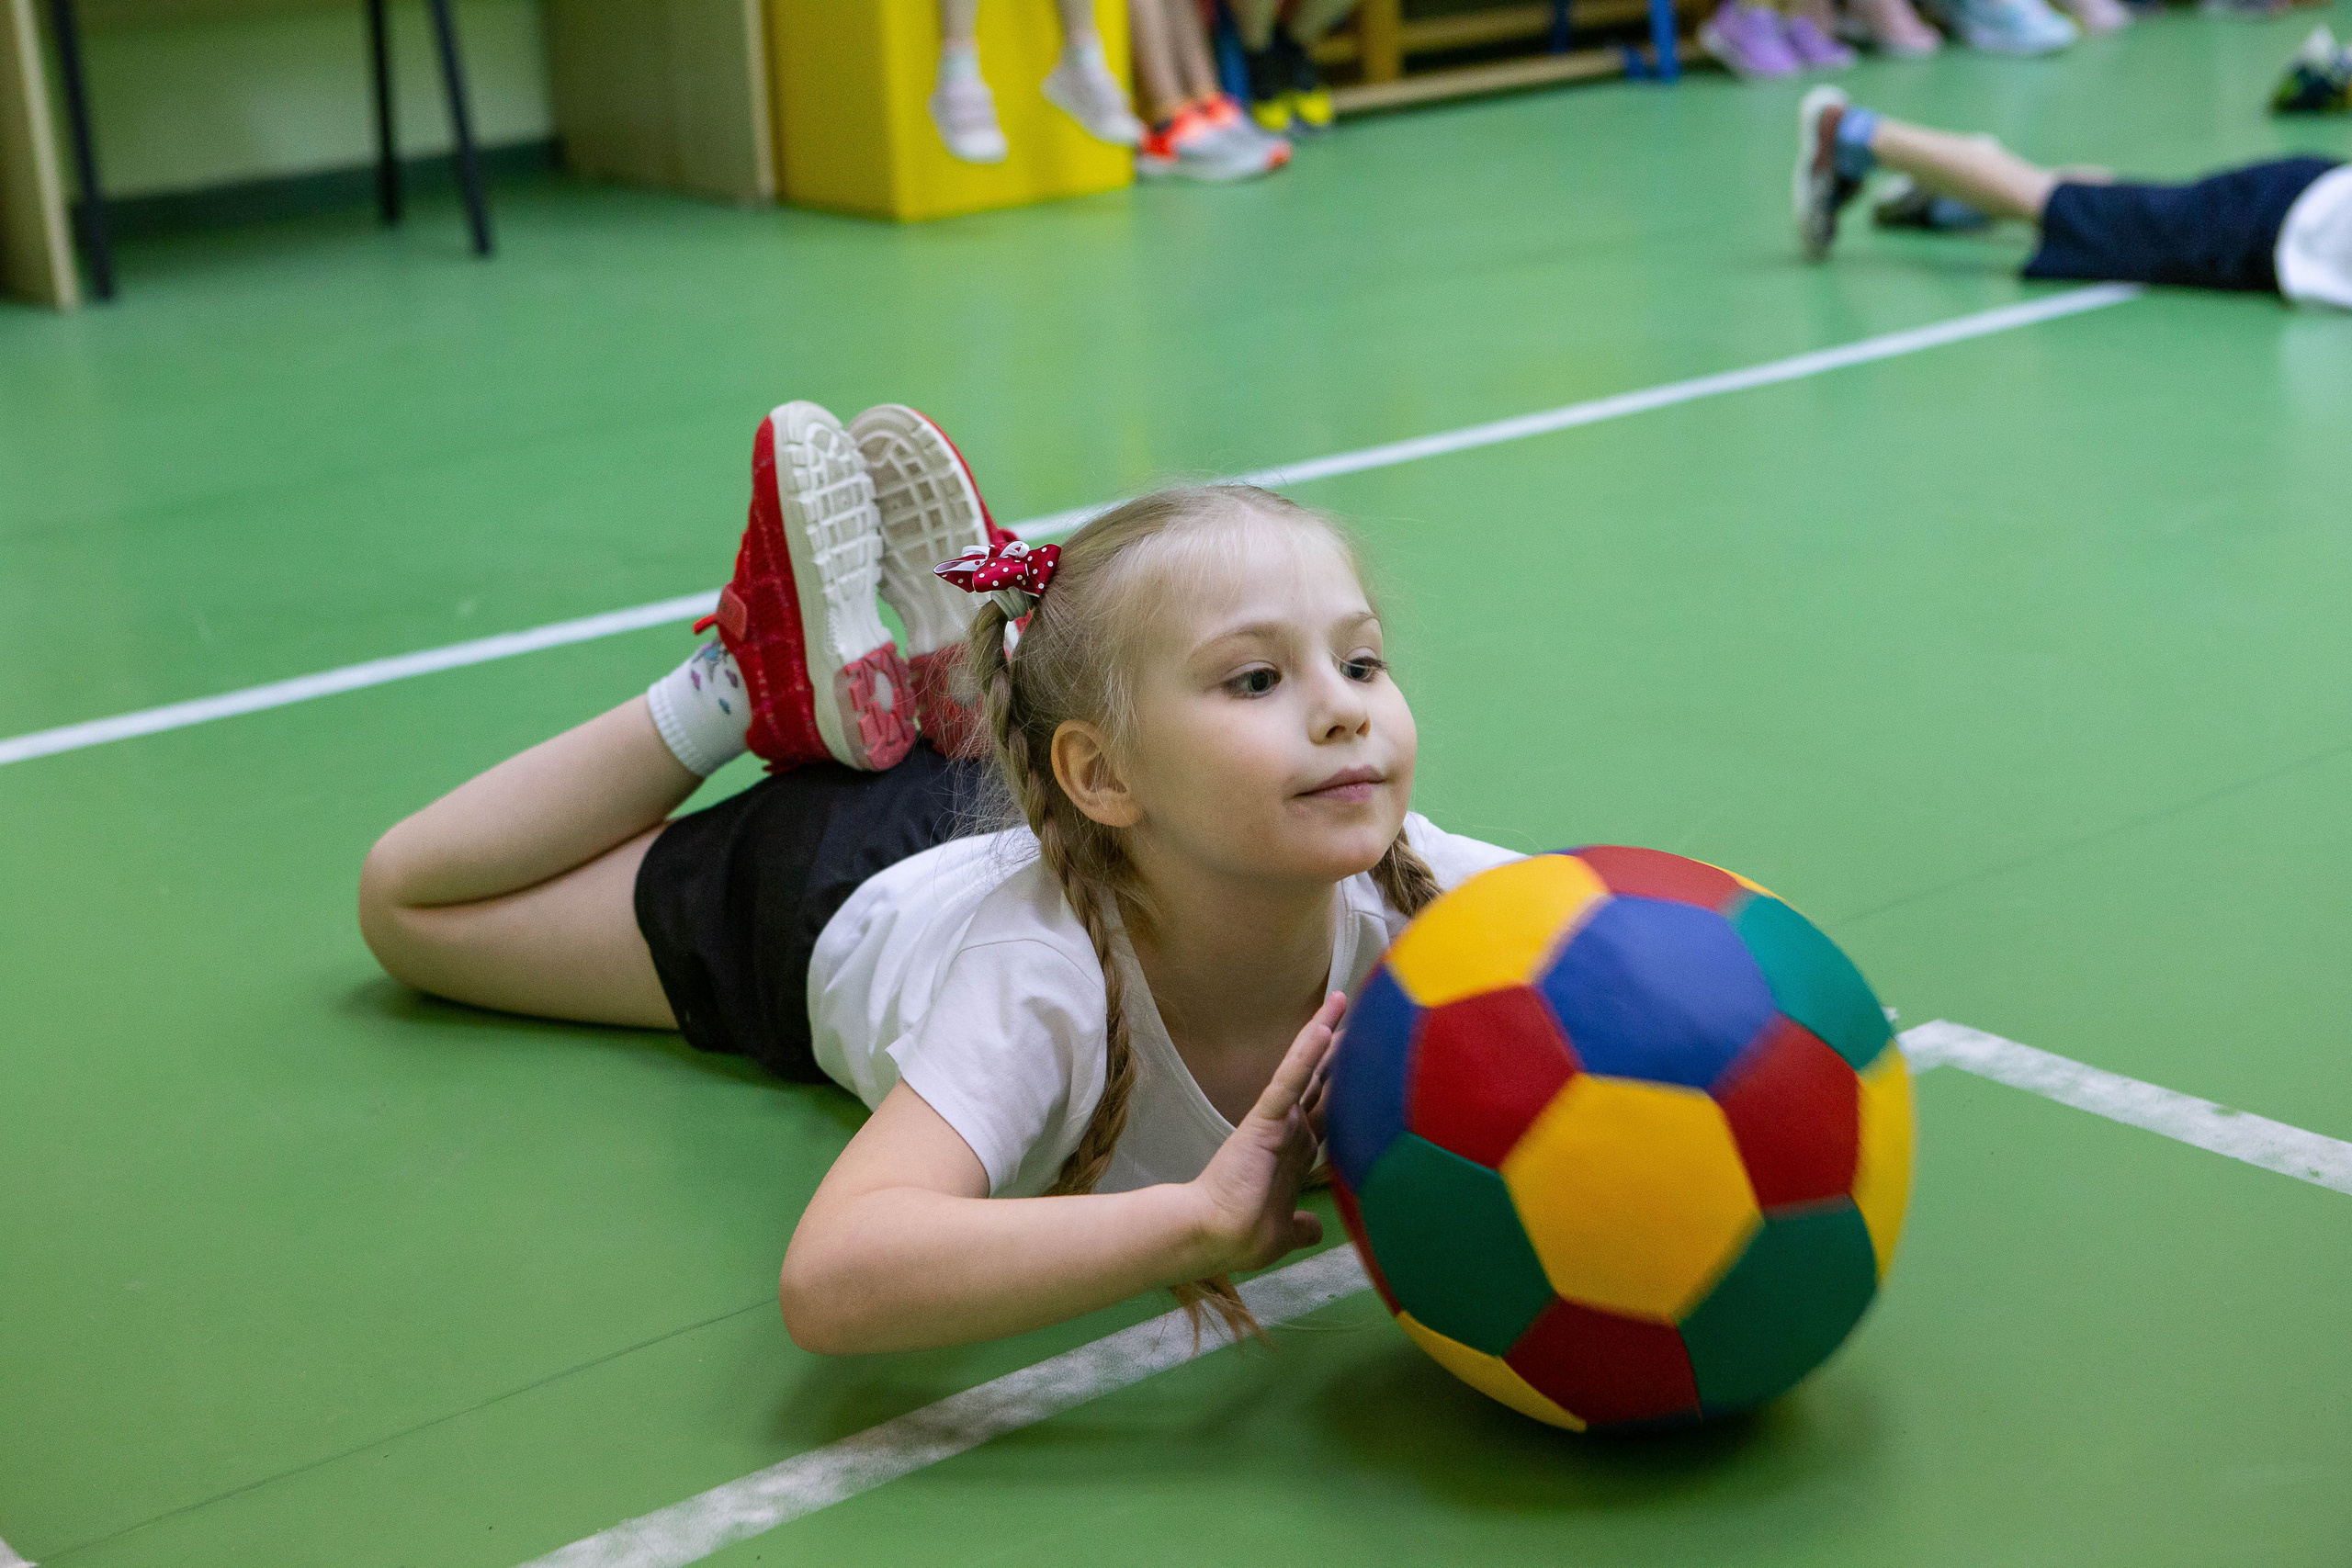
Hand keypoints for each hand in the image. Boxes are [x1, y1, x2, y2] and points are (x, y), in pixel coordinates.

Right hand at [1184, 992, 1346, 1276]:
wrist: (1215, 1236)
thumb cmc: (1245, 1234)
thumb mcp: (1285, 1231)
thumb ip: (1302, 1225)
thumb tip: (1314, 1229)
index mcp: (1298, 1152)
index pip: (1329, 1112)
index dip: (1346, 1088)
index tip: (1368, 1066)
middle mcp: (1291, 1129)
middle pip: (1322, 1080)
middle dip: (1341, 1052)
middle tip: (1363, 1017)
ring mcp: (1278, 1120)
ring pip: (1306, 1069)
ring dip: (1322, 1034)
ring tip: (1341, 1000)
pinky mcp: (1266, 1119)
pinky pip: (1289, 1081)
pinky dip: (1306, 1054)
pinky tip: (1324, 1027)